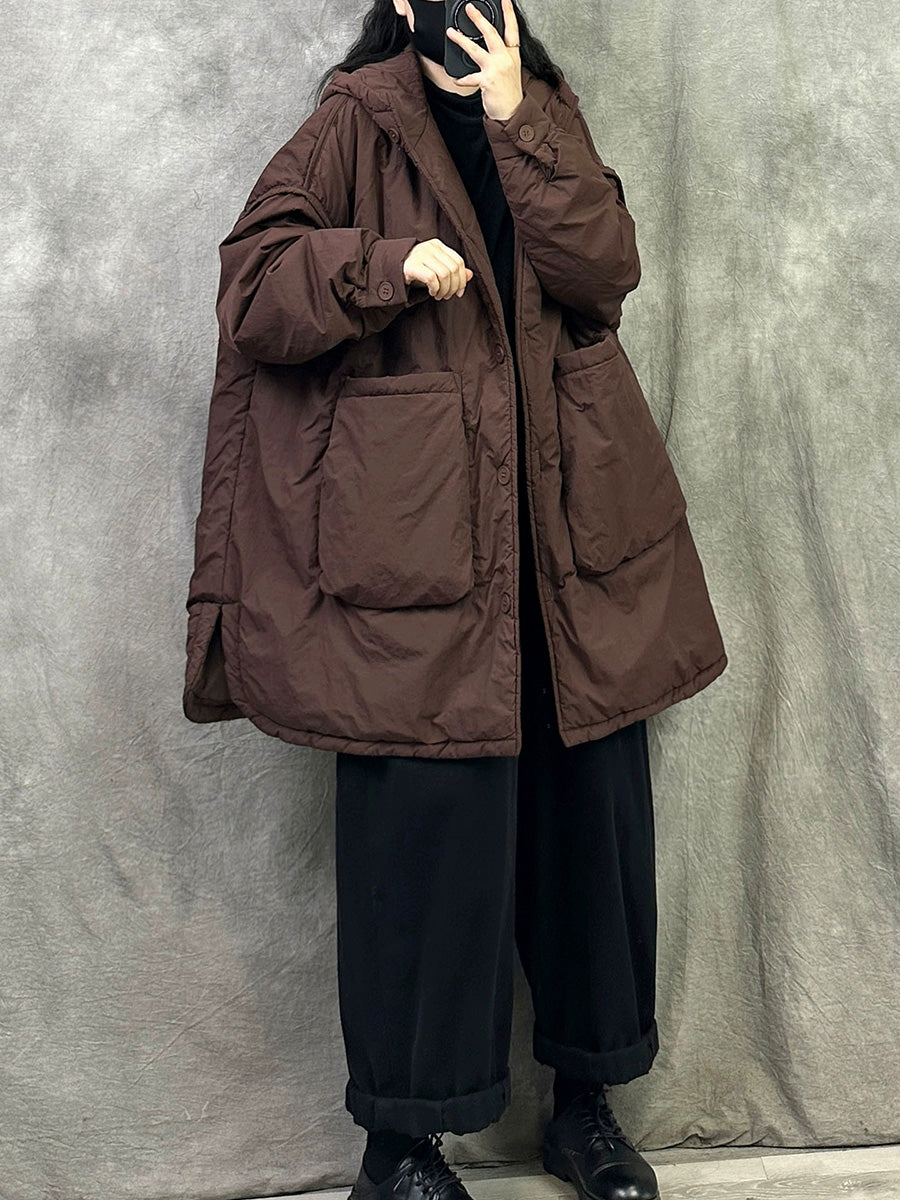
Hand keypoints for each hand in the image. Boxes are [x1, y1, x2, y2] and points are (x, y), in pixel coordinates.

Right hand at [402, 238, 472, 298]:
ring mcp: (421, 255)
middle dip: (453, 287)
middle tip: (447, 296)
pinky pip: (431, 279)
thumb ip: (453, 271)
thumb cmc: (416, 270)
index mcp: (438, 245)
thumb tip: (470, 275)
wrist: (392, 268)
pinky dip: (435, 289)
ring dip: (444, 290)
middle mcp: (431, 247)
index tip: (459, 292)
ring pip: (444, 274)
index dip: (462, 279)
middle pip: (453, 269)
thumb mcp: (436, 268)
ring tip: (439, 295)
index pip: (458, 261)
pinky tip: (431, 292)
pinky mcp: (413, 265)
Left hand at [446, 0, 523, 121]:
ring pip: (475, 50)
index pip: (512, 28)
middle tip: (470, 8)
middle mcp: (505, 59)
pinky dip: (461, 79)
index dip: (508, 12)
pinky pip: (470, 77)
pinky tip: (456, 79)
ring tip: (451, 32)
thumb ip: (502, 56)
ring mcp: (496, 69)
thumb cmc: (509, 92)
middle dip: (479, 19)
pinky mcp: (487, 81)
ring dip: (461, 40)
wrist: (512, 112)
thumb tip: (488, 46)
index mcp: (512, 54)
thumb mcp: (511, 69)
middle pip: (491, 33)